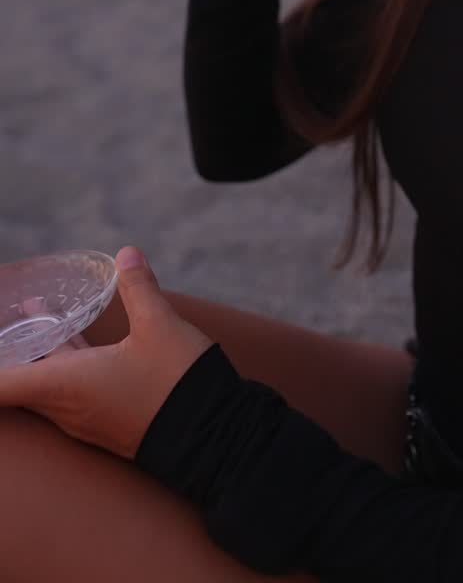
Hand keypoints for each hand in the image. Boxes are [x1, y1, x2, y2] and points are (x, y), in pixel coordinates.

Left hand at [0, 248, 212, 459]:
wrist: (213, 438)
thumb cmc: (176, 383)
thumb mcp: (159, 326)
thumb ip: (139, 288)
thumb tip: (127, 253)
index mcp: (66, 385)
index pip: (1, 386)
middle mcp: (68, 408)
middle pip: (20, 383)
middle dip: (12, 350)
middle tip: (15, 317)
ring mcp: (86, 418)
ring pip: (47, 383)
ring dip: (39, 351)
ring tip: (38, 312)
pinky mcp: (106, 420)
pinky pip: (70, 390)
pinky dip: (63, 363)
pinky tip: (76, 341)